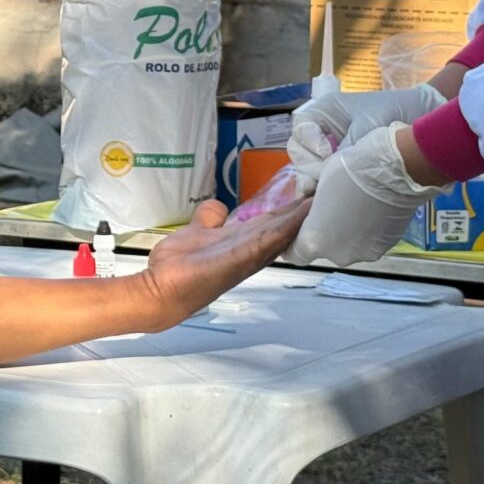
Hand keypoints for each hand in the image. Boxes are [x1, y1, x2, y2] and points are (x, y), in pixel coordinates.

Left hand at [140, 195, 311, 328]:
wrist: (159, 291)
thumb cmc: (177, 267)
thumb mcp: (196, 233)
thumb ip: (209, 220)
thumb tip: (219, 208)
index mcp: (240, 243)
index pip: (270, 223)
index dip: (289, 209)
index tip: (309, 193)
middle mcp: (247, 251)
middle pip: (279, 227)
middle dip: (301, 212)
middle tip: (325, 193)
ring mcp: (244, 256)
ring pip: (278, 233)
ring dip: (299, 218)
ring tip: (319, 200)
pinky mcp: (237, 259)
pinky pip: (265, 240)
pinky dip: (285, 228)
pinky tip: (300, 216)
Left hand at [283, 124, 440, 267]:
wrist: (392, 172)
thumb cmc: (349, 172)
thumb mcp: (318, 184)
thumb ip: (313, 206)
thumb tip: (317, 206)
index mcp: (314, 239)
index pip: (296, 254)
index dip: (297, 242)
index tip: (302, 229)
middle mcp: (337, 254)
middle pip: (325, 249)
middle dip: (327, 232)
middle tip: (334, 210)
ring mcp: (363, 253)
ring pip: (349, 246)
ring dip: (350, 233)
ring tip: (357, 208)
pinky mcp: (384, 248)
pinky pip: (370, 242)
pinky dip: (369, 232)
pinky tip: (373, 212)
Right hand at [287, 85, 446, 176]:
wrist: (422, 116)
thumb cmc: (394, 112)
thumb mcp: (368, 129)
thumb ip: (346, 150)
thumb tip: (329, 175)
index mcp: (325, 111)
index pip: (301, 128)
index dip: (309, 142)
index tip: (327, 152)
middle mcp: (323, 129)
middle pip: (299, 150)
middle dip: (310, 166)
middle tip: (327, 176)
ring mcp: (330, 147)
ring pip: (308, 166)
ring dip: (317, 178)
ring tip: (330, 189)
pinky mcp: (340, 164)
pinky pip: (324, 175)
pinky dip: (326, 185)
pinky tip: (334, 195)